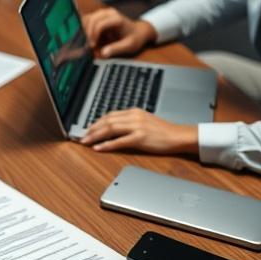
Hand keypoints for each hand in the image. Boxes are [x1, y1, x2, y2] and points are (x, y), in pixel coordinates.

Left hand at [81, 108, 197, 153]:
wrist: (178, 136)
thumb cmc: (162, 131)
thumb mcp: (144, 121)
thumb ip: (129, 121)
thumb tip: (113, 127)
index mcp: (134, 112)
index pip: (110, 115)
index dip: (96, 122)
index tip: (88, 128)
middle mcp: (134, 117)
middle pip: (107, 121)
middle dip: (92, 129)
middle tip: (82, 136)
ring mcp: (137, 127)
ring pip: (110, 129)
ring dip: (95, 136)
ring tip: (86, 141)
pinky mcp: (140, 138)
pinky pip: (119, 141)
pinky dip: (106, 145)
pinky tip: (98, 147)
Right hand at [82, 7, 156, 57]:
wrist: (138, 31)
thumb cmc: (135, 38)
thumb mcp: (129, 46)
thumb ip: (116, 49)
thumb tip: (103, 53)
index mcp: (117, 19)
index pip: (100, 24)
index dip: (94, 35)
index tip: (92, 46)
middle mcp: (109, 13)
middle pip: (91, 19)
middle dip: (88, 33)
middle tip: (90, 46)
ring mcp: (104, 12)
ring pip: (87, 18)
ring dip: (86, 30)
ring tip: (91, 42)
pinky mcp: (100, 15)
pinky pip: (88, 20)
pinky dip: (86, 28)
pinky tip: (90, 38)